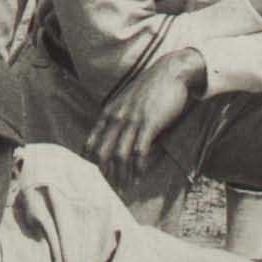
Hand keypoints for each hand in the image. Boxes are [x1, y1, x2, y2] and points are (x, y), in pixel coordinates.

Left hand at [87, 47, 203, 194]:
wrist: (171, 72)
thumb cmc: (151, 88)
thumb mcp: (128, 101)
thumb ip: (121, 118)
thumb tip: (117, 139)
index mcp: (109, 112)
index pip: (92, 141)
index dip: (90, 161)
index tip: (93, 176)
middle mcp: (117, 117)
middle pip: (102, 152)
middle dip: (103, 173)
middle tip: (106, 189)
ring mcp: (132, 120)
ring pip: (120, 155)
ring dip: (121, 174)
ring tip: (123, 188)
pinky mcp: (149, 123)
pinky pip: (139, 151)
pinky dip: (137, 167)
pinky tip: (138, 177)